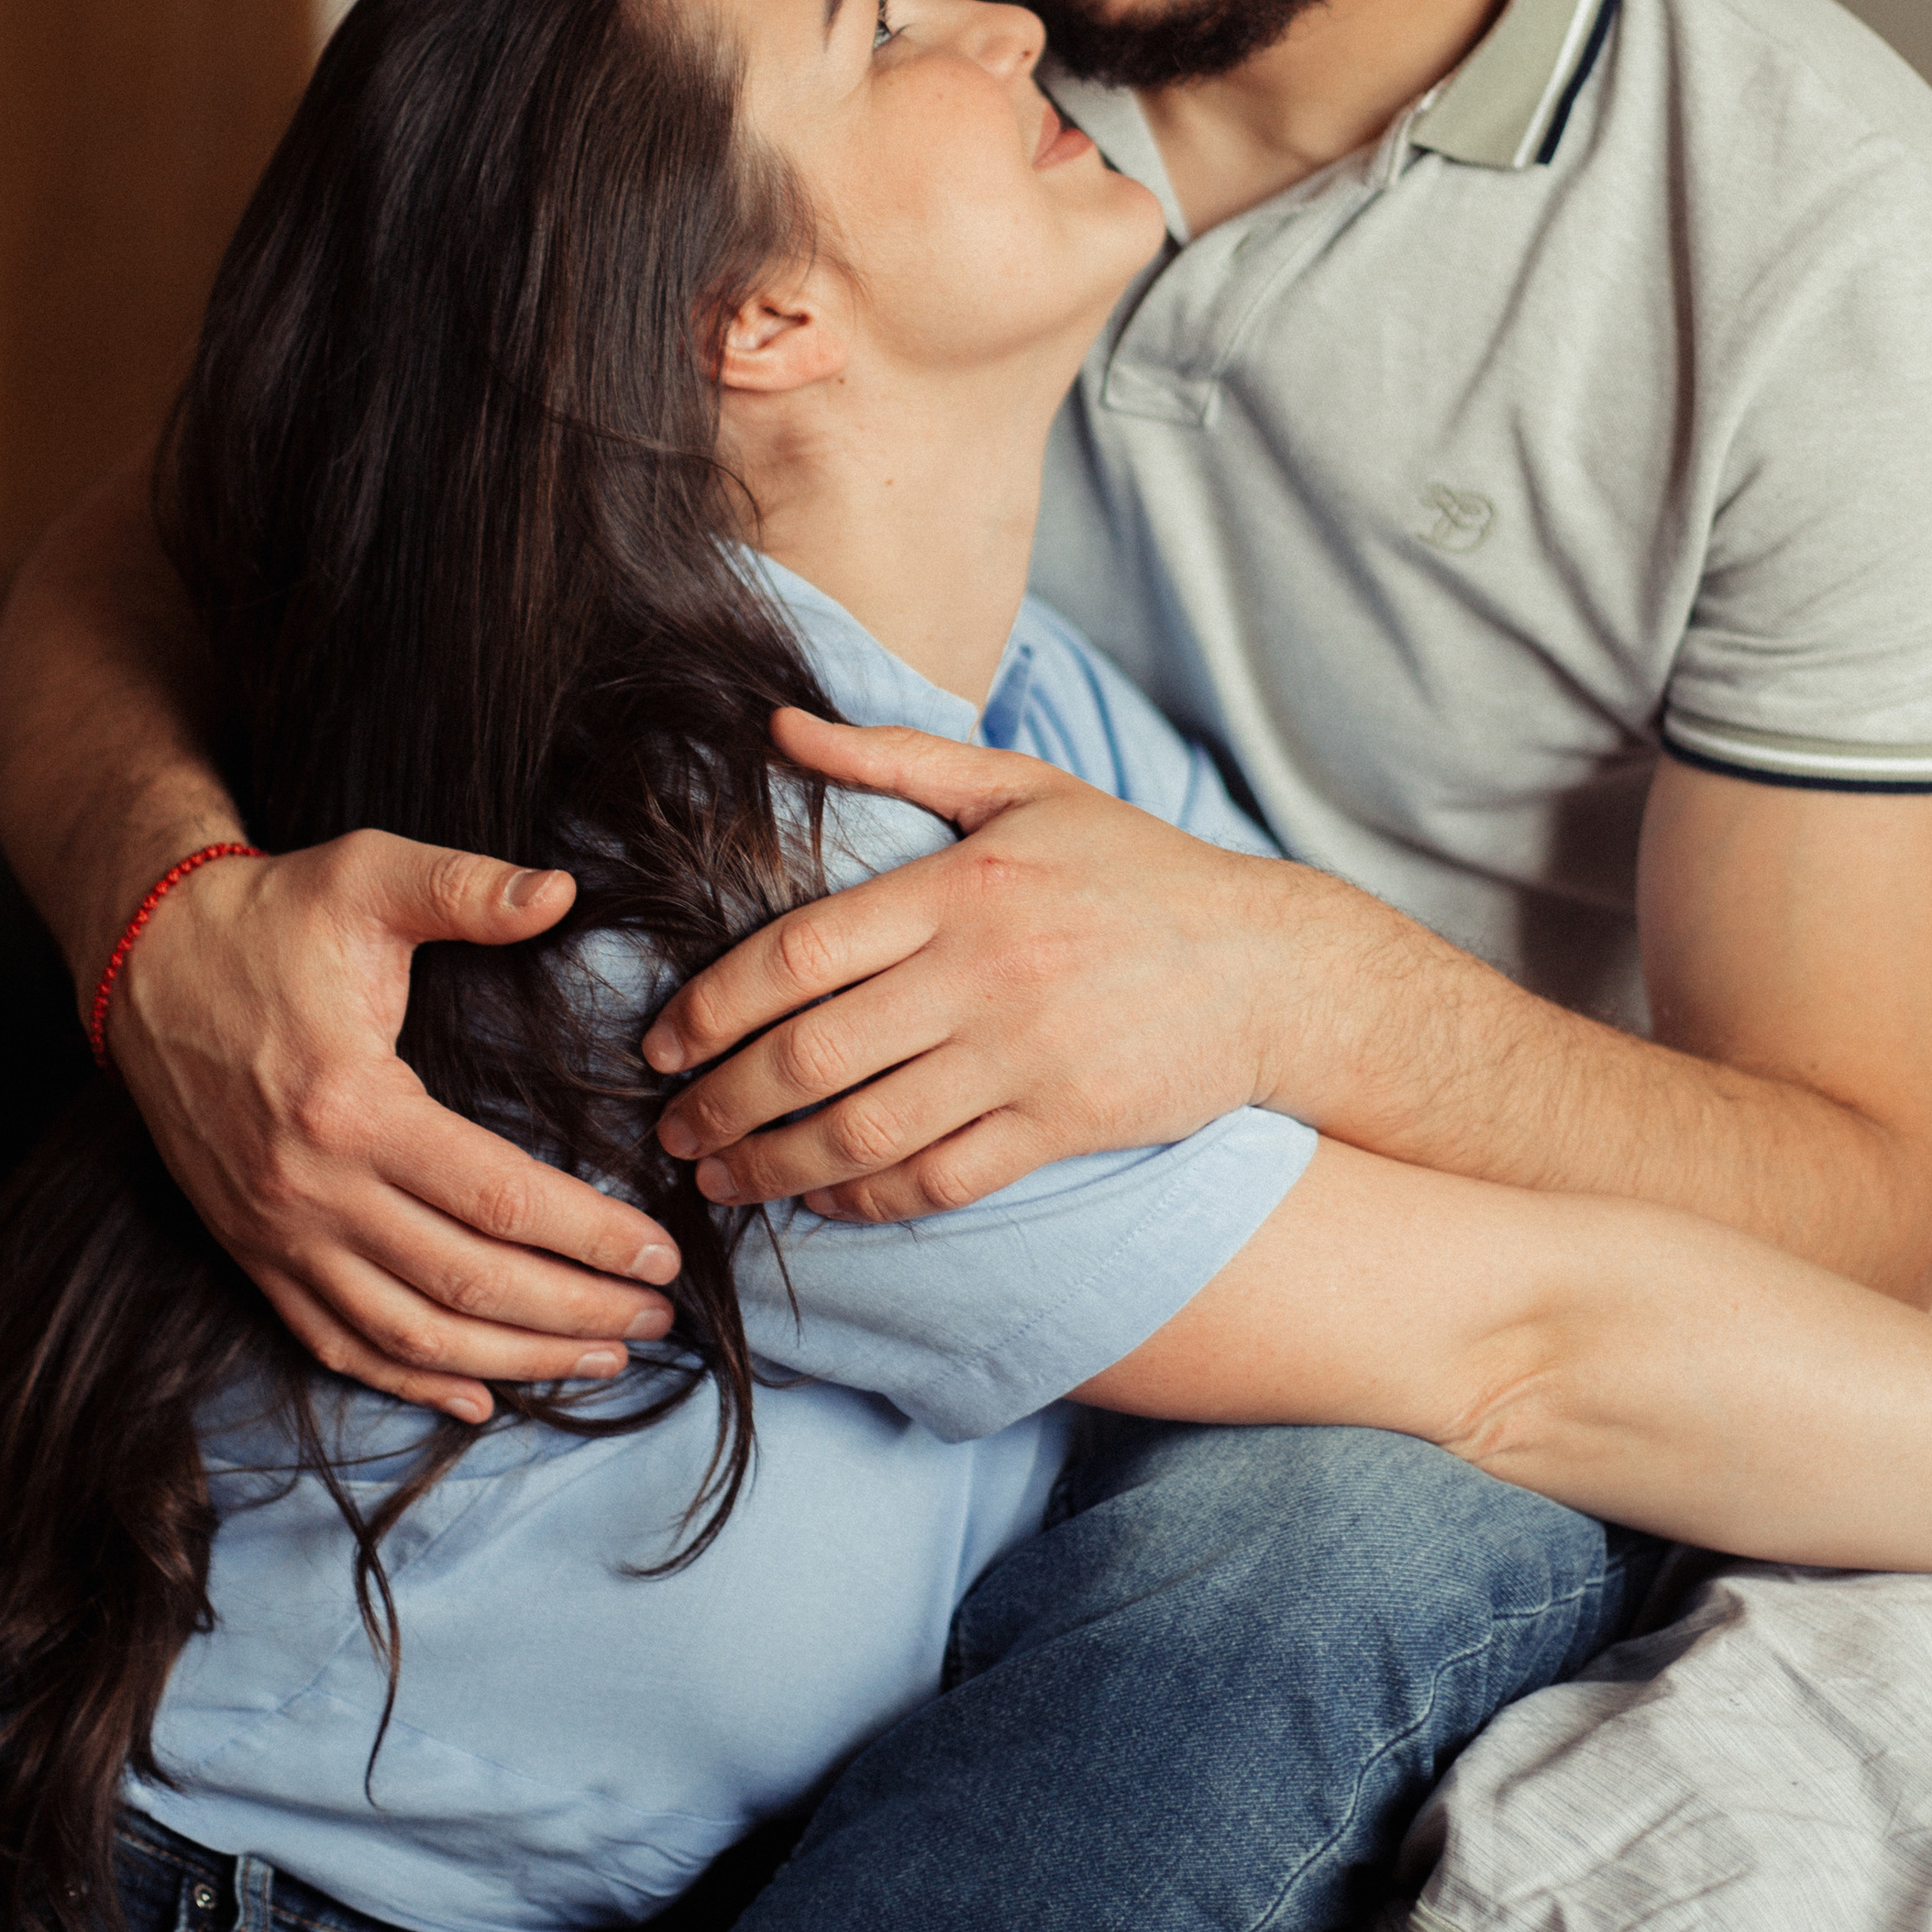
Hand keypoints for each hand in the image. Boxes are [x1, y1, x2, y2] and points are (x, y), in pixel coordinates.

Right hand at [108, 834, 681, 1420]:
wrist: (144, 957)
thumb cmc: (268, 916)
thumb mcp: (366, 876)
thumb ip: (467, 887)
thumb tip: (564, 892)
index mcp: (353, 1104)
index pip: (498, 1199)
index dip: (591, 1237)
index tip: (662, 1252)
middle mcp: (312, 1188)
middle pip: (465, 1282)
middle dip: (574, 1312)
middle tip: (658, 1315)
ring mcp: (276, 1233)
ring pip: (408, 1332)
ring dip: (512, 1361)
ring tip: (599, 1359)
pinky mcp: (251, 1250)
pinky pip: (333, 1342)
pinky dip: (409, 1381)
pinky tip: (478, 1399)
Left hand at [644, 710, 1303, 1218]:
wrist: (1272, 968)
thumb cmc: (1138, 871)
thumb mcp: (1023, 788)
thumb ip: (894, 756)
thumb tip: (776, 726)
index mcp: (961, 882)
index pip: (801, 951)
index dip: (713, 1006)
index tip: (659, 1042)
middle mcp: (985, 971)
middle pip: (814, 1052)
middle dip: (721, 1101)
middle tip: (668, 1128)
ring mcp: (1026, 1054)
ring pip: (865, 1131)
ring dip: (773, 1166)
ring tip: (719, 1178)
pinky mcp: (1065, 1123)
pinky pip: (941, 1179)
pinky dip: (868, 1201)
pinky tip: (822, 1205)